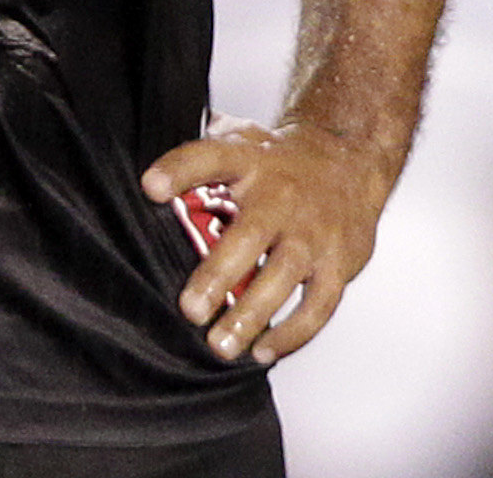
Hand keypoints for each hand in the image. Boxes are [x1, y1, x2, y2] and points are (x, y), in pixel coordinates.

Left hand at [141, 120, 395, 365]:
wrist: (348, 159)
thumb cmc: (278, 161)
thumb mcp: (239, 142)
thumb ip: (198, 161)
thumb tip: (145, 185)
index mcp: (249, 160)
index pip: (210, 158)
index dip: (179, 170)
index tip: (150, 189)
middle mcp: (282, 196)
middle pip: (249, 235)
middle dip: (218, 275)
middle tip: (191, 310)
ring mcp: (313, 232)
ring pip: (283, 276)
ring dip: (251, 315)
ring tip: (220, 344)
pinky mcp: (339, 262)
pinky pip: (318, 305)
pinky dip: (292, 333)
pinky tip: (262, 351)